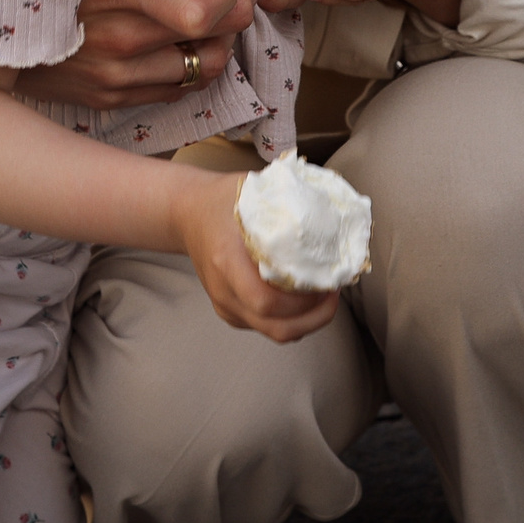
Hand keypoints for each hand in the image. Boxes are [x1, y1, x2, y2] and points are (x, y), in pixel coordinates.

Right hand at [18, 0, 258, 109]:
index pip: (202, 11)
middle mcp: (120, 38)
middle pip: (217, 39)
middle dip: (238, 7)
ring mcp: (114, 75)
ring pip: (205, 68)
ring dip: (219, 40)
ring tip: (210, 14)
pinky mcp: (109, 98)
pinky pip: (177, 89)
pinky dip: (191, 63)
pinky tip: (182, 39)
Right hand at [171, 171, 338, 342]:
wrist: (188, 213)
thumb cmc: (224, 198)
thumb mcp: (253, 190)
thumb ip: (287, 203)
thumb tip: (334, 213)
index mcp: (226, 259)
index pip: (266, 300)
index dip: (304, 301)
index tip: (329, 281)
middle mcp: (223, 289)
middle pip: (274, 326)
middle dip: (314, 317)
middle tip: (335, 293)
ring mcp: (224, 304)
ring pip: (272, 332)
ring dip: (306, 321)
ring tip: (326, 296)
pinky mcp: (229, 311)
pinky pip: (265, 326)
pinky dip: (291, 319)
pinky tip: (305, 299)